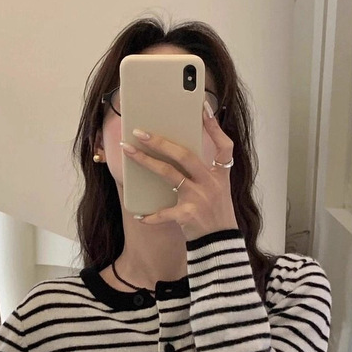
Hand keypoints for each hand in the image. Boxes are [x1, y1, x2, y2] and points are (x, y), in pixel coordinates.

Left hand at [119, 105, 238, 241]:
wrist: (221, 245)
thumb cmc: (215, 214)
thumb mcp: (218, 190)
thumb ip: (203, 172)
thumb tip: (175, 152)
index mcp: (221, 175)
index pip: (222, 145)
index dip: (214, 126)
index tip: (202, 107)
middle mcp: (211, 183)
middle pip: (184, 155)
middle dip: (160, 141)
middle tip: (139, 131)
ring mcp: (199, 198)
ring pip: (168, 174)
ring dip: (145, 161)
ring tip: (128, 151)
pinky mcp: (188, 215)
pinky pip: (163, 212)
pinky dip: (150, 215)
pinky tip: (139, 215)